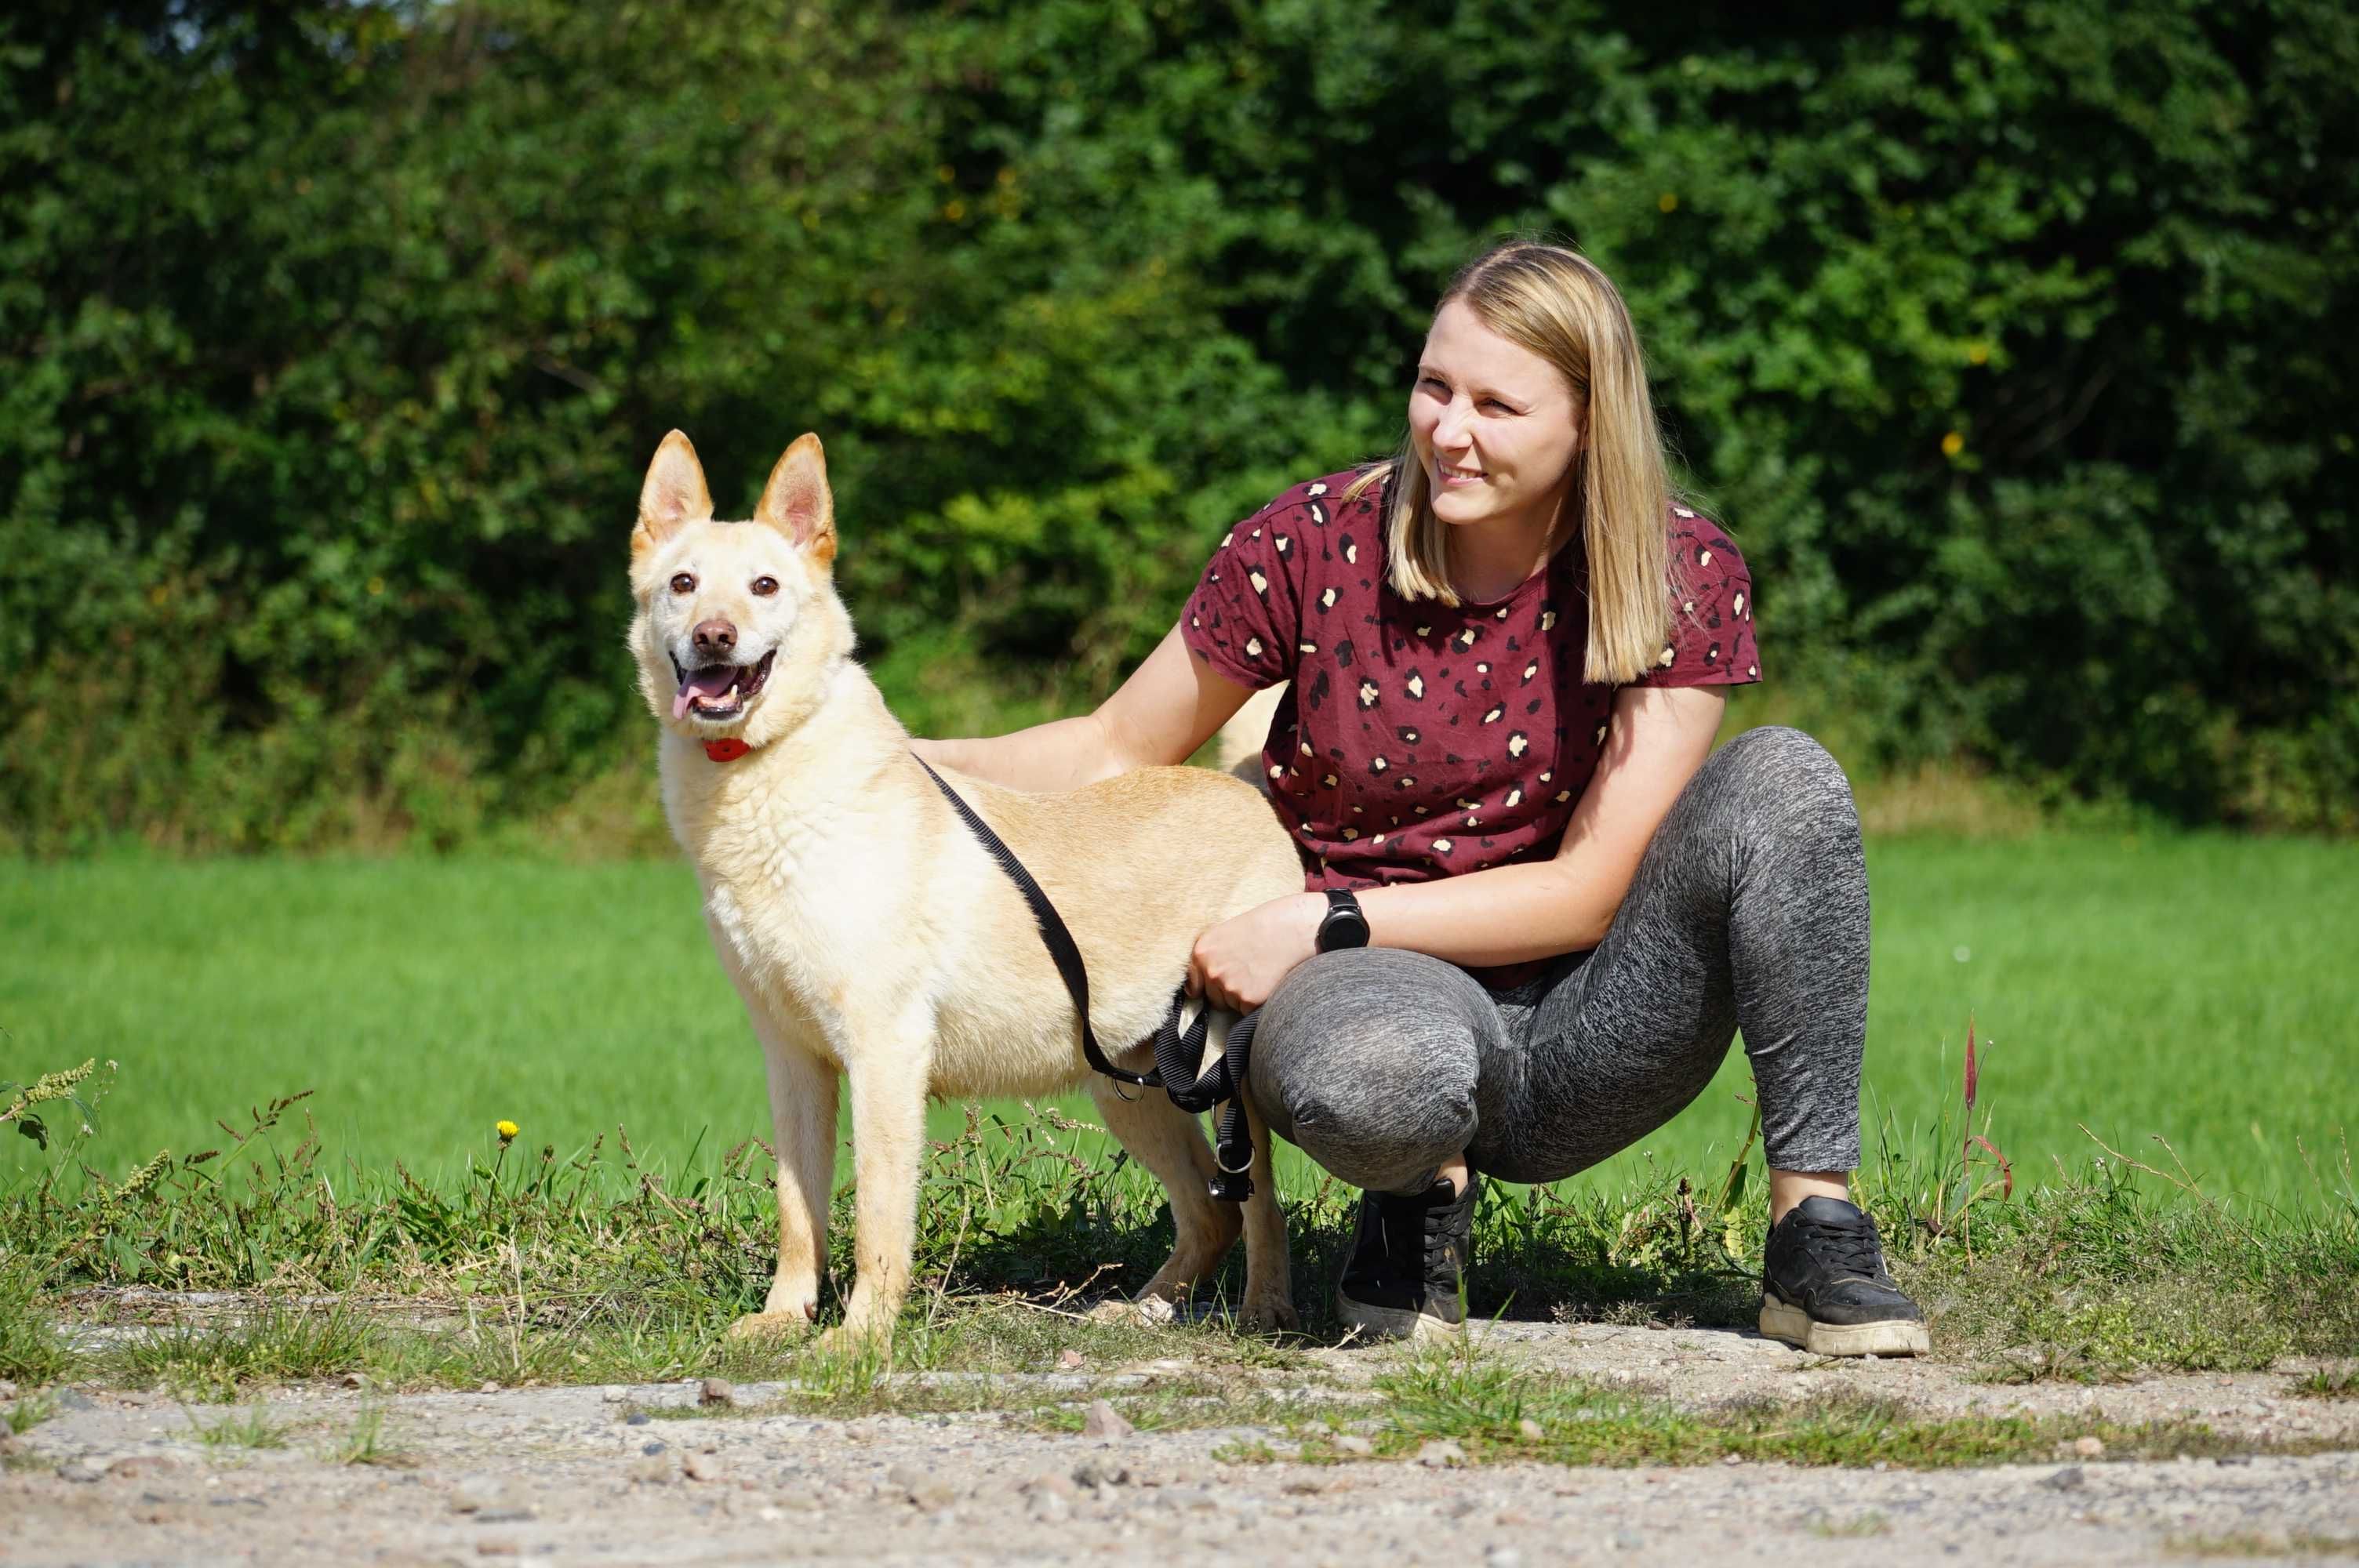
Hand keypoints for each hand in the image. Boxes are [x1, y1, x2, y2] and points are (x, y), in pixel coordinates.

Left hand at [1186, 892, 1325, 1011]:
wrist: (1292, 929)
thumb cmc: (1262, 927)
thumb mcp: (1225, 933)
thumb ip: (1208, 958)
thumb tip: (1193, 989)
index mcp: (1202, 952)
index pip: (1193, 987)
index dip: (1208, 987)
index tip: (1220, 983)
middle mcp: (1211, 971)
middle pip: (1213, 999)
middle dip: (1228, 992)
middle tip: (1248, 972)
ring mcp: (1230, 987)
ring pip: (1231, 1006)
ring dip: (1243, 997)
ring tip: (1259, 973)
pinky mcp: (1249, 999)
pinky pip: (1247, 1011)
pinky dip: (1257, 1002)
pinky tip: (1267, 981)